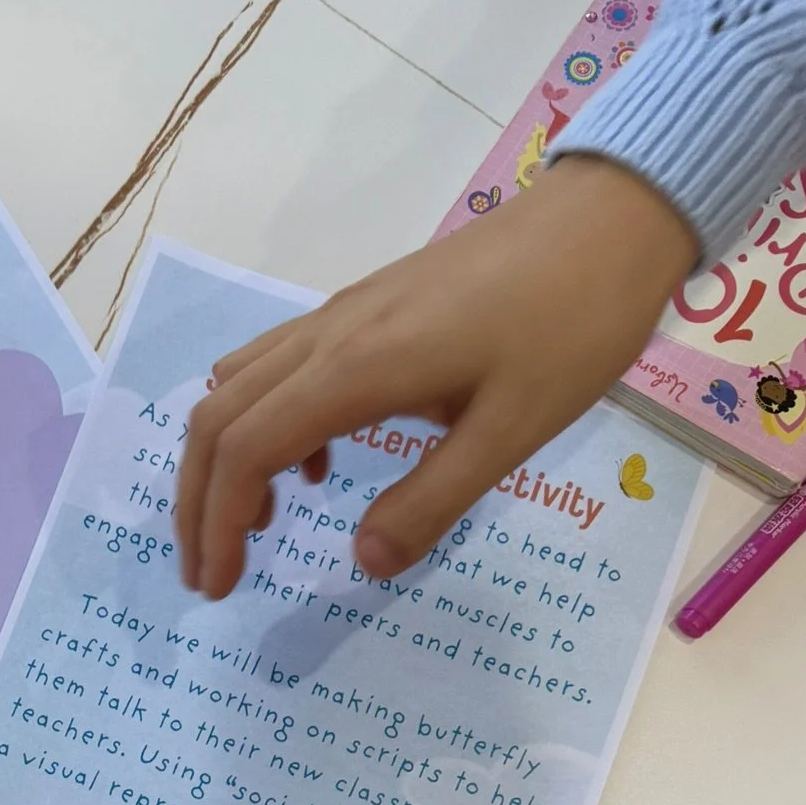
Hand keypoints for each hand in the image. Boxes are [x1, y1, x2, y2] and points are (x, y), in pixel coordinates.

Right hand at [175, 153, 694, 599]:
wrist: (607, 218)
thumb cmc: (571, 324)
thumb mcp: (513, 431)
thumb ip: (433, 500)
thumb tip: (366, 562)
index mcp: (356, 368)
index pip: (246, 452)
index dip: (219, 525)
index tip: (223, 586)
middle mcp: (328, 336)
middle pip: (219, 420)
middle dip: (198, 503)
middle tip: (211, 574)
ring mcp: (340, 316)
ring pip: (238, 389)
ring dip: (223, 462)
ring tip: (254, 528)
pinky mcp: (362, 308)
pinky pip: (276, 367)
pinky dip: (264, 424)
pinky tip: (312, 469)